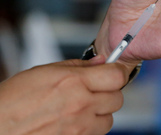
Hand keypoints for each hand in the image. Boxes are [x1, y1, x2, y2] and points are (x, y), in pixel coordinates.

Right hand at [0, 56, 129, 134]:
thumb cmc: (13, 100)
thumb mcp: (45, 72)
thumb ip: (78, 66)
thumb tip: (101, 61)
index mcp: (74, 83)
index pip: (116, 76)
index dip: (117, 72)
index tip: (113, 72)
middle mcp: (81, 106)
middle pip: (118, 99)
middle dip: (109, 93)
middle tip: (95, 90)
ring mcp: (79, 128)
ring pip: (109, 120)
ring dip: (100, 113)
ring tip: (81, 108)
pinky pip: (95, 134)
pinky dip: (90, 127)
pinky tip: (74, 121)